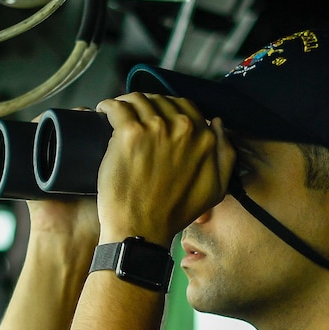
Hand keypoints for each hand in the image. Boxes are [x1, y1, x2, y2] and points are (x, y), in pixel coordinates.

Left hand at [94, 93, 235, 246]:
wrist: (142, 230)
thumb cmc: (175, 213)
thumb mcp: (217, 190)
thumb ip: (225, 155)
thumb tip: (216, 123)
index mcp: (204, 138)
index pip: (185, 106)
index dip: (168, 108)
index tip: (155, 116)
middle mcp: (182, 128)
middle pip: (161, 100)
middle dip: (147, 104)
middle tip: (133, 115)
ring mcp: (154, 128)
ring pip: (138, 100)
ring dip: (127, 103)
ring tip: (117, 112)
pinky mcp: (128, 134)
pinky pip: (117, 107)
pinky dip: (108, 106)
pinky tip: (103, 111)